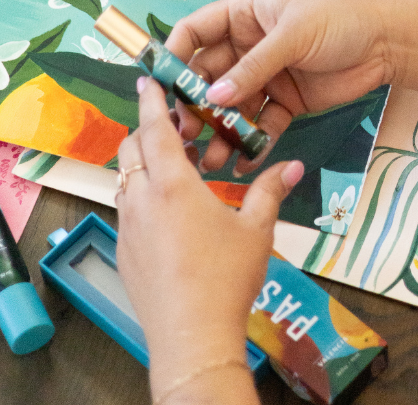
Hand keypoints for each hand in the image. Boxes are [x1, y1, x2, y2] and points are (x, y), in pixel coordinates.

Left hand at [116, 76, 302, 404]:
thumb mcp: (256, 230)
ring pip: (125, 179)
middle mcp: (142, 199)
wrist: (192, 337)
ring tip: (174, 166)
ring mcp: (128, 227)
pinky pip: (125, 208)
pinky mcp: (124, 251)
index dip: (152, 100)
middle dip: (146, 130)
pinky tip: (167, 211)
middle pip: (131, 148)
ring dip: (142, 163)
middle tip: (173, 125)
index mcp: (173, 184)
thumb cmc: (225, 279)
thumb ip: (270, 190)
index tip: (149, 78)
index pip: (155, 128)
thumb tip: (293, 165)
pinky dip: (139, 195)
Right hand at [166, 0, 417, 173]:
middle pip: (209, 76)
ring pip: (232, 106)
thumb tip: (212, 99)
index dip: (175, 56)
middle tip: (184, 136)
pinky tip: (244, 162)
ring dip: (220, 131)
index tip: (159, 88)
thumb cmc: (340, 18)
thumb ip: (252, 68)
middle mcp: (249, 44)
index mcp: (244, 14)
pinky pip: (261, 124)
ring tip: (211, 160)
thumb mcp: (292, 35)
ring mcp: (268, 74)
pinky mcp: (287, 100)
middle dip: (194, 106)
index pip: (196, 32)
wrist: (389, 40)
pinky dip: (252, 142)